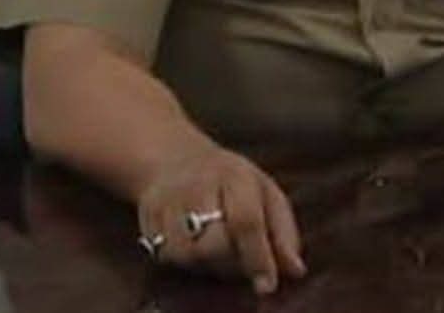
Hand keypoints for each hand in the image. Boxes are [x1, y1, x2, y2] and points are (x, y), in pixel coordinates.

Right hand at [136, 125, 305, 293]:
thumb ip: (282, 230)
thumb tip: (296, 270)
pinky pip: (167, 258)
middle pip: (213, 244)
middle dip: (233, 264)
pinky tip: (197, 251)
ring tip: (221, 255)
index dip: (258, 257)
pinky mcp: (147, 220)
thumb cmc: (229, 180)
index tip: (268, 285)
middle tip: (245, 263)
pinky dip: (186, 264)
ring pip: (187, 256)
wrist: (173, 159)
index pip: (246, 220)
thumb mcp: (265, 191)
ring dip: (209, 268)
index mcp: (233, 175)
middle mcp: (197, 186)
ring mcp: (168, 202)